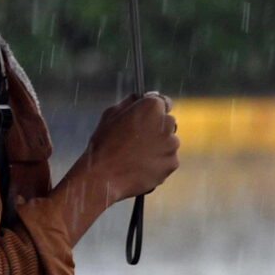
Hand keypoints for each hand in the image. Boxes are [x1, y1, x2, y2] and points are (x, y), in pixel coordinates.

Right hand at [50, 92, 178, 247]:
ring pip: (169, 142)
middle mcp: (166, 123)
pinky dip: (159, 163)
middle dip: (157, 128)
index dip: (154, 110)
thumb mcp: (110, 114)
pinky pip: (168, 160)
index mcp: (152, 107)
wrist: (103, 177)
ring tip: (137, 156)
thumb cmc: (103, 144)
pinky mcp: (172, 163)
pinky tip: (142, 166)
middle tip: (138, 140)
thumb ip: (129, 102)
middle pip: (167, 122)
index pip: (163, 102)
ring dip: (158, 146)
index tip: (148, 118)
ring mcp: (171, 144)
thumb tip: (139, 96)